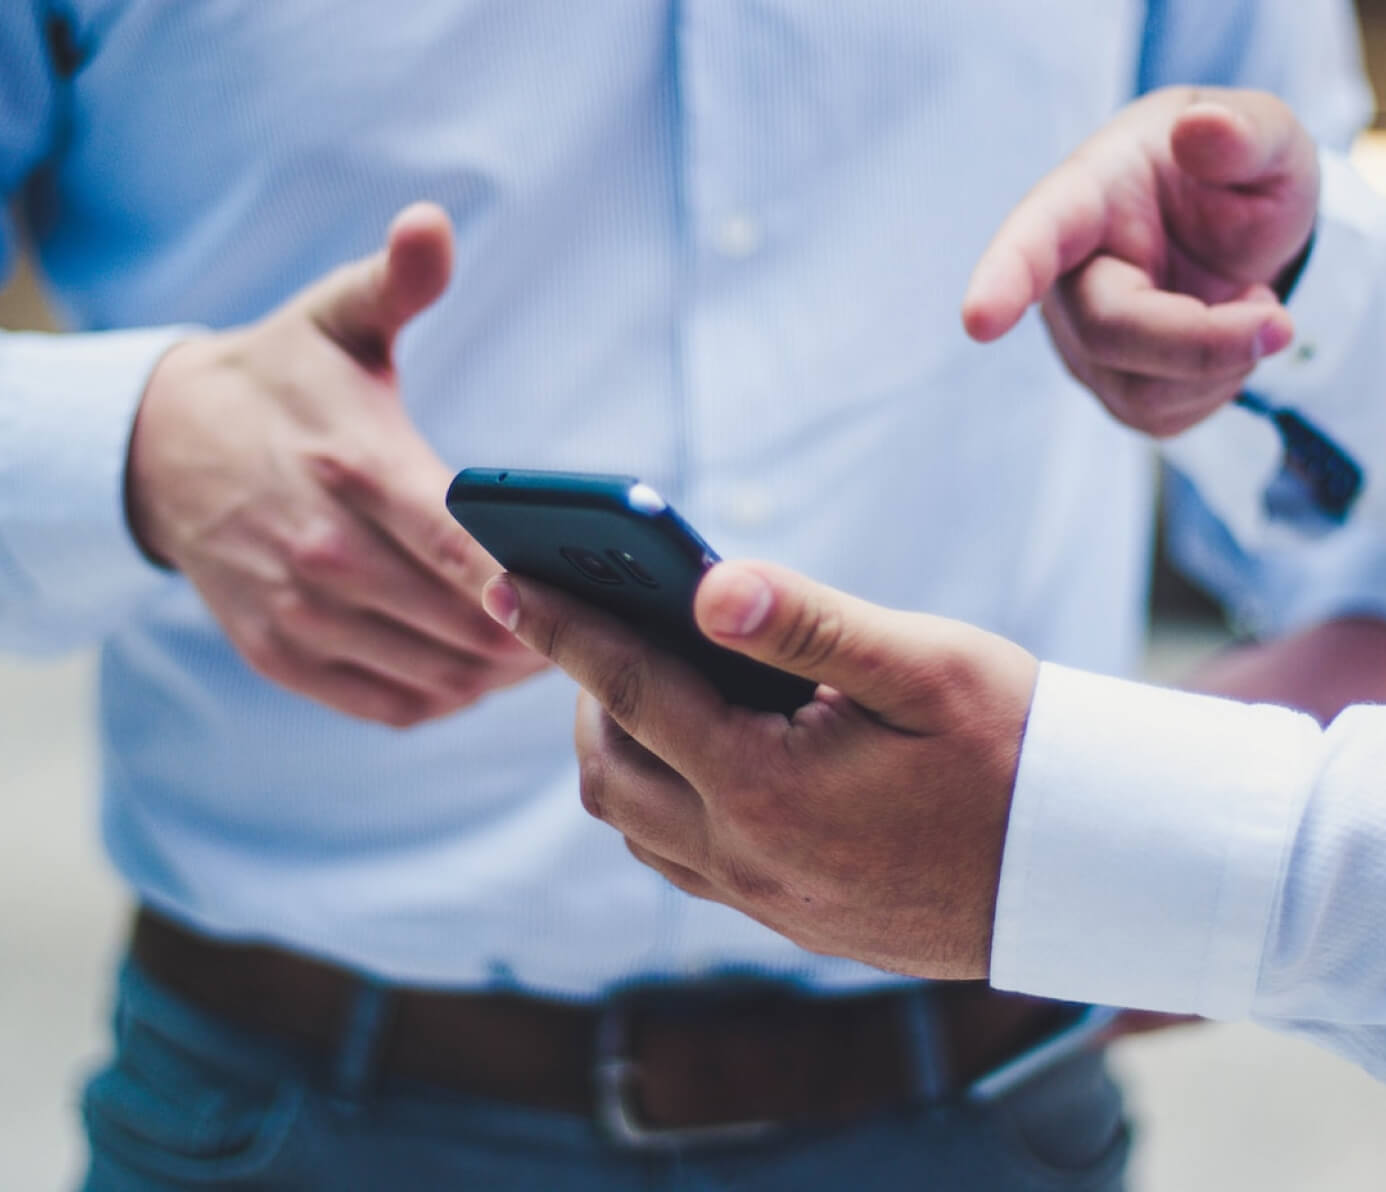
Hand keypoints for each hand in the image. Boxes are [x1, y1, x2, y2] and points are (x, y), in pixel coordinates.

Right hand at [126, 203, 545, 726]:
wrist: (162, 448)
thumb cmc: (279, 382)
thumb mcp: (334, 318)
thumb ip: (395, 281)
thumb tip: (432, 224)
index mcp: (355, 467)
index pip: (464, 547)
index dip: (535, 583)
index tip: (594, 593)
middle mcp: (324, 551)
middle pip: (465, 625)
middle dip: (542, 633)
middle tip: (598, 625)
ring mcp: (298, 612)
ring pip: (437, 675)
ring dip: (503, 674)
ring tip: (554, 650)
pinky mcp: (281, 654)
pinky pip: (391, 704)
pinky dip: (449, 697)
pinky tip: (482, 673)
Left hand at [483, 561, 1037, 979]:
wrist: (1087, 866)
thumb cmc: (1015, 747)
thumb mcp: (922, 664)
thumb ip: (807, 621)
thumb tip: (707, 584)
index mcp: (768, 787)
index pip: (630, 691)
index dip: (562, 629)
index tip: (504, 581)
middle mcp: (748, 858)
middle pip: (611, 770)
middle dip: (584, 692)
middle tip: (595, 626)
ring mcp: (765, 900)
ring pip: (637, 825)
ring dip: (620, 750)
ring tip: (642, 683)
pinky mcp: (789, 920)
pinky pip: (682, 860)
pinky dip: (661, 799)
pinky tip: (699, 753)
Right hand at [963, 86, 1318, 436]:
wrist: (1238, 234)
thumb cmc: (1234, 175)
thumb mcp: (1266, 138)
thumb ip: (1245, 132)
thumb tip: (1203, 129)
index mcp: (1085, 199)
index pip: (1034, 239)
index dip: (1004, 279)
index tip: (979, 321)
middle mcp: (1064, 280)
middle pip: (1110, 332)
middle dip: (1201, 341)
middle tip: (1280, 324)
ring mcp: (1081, 343)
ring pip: (1140, 389)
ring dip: (1223, 361)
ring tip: (1250, 303)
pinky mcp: (1112, 390)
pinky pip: (1162, 417)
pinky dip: (1220, 385)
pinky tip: (1226, 339)